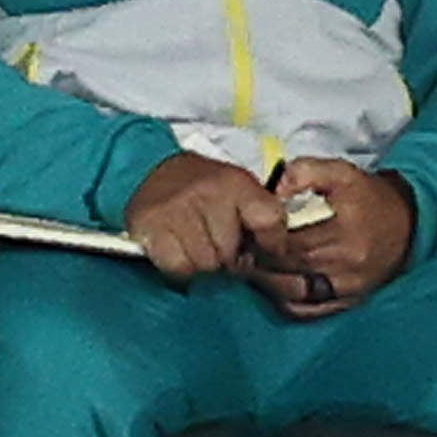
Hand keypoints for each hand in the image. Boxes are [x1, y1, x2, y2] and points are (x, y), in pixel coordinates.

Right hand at [124, 153, 288, 282]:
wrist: (152, 169)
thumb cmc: (203, 190)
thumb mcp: (239, 192)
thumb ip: (262, 223)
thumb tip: (285, 267)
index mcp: (235, 183)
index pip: (269, 220)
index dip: (272, 243)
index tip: (265, 248)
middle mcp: (206, 192)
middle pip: (231, 254)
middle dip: (228, 258)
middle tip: (219, 245)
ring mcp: (176, 208)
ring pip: (205, 264)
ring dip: (203, 264)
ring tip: (197, 246)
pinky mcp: (151, 224)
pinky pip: (178, 267)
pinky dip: (180, 267)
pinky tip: (178, 250)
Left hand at [241, 158, 415, 320]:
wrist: (407, 225)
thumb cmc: (366, 197)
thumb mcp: (340, 172)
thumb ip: (306, 171)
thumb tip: (277, 187)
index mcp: (344, 228)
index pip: (289, 238)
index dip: (262, 235)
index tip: (250, 227)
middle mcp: (348, 261)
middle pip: (289, 266)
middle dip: (261, 257)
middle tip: (245, 247)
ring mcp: (348, 287)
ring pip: (294, 292)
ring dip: (269, 281)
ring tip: (257, 264)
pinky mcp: (348, 302)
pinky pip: (308, 311)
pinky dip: (286, 301)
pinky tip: (277, 285)